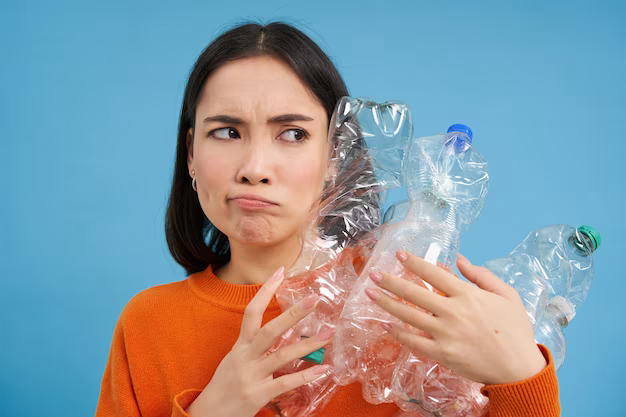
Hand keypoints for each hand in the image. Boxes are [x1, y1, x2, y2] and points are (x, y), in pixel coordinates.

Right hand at [185, 267, 334, 416]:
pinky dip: (306, 376)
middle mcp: (246, 357)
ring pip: (282, 355)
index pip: (252, 311)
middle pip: (270, 330)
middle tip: (314, 299)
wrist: (207, 414)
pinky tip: (324, 369)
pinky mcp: (258, 395)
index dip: (265, 291)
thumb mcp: (236, 359)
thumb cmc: (225, 384)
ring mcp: (252, 376)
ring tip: (328, 333)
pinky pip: (285, 383)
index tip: (280, 272)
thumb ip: (255, 346)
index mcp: (240, 345)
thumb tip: (282, 330)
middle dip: (293, 314)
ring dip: (308, 344)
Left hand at [365, 251, 546, 385]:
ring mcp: (445, 334)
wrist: (519, 368)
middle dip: (390, 281)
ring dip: (386, 303)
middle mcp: (452, 312)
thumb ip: (482, 275)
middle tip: (373, 274)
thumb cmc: (515, 329)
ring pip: (408, 315)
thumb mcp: (507, 295)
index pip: (433, 274)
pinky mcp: (441, 353)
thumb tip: (459, 259)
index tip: (398, 255)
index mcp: (467, 295)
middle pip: (414, 292)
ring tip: (370, 293)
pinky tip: (386, 325)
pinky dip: (398, 333)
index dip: (414, 263)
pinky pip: (414, 341)